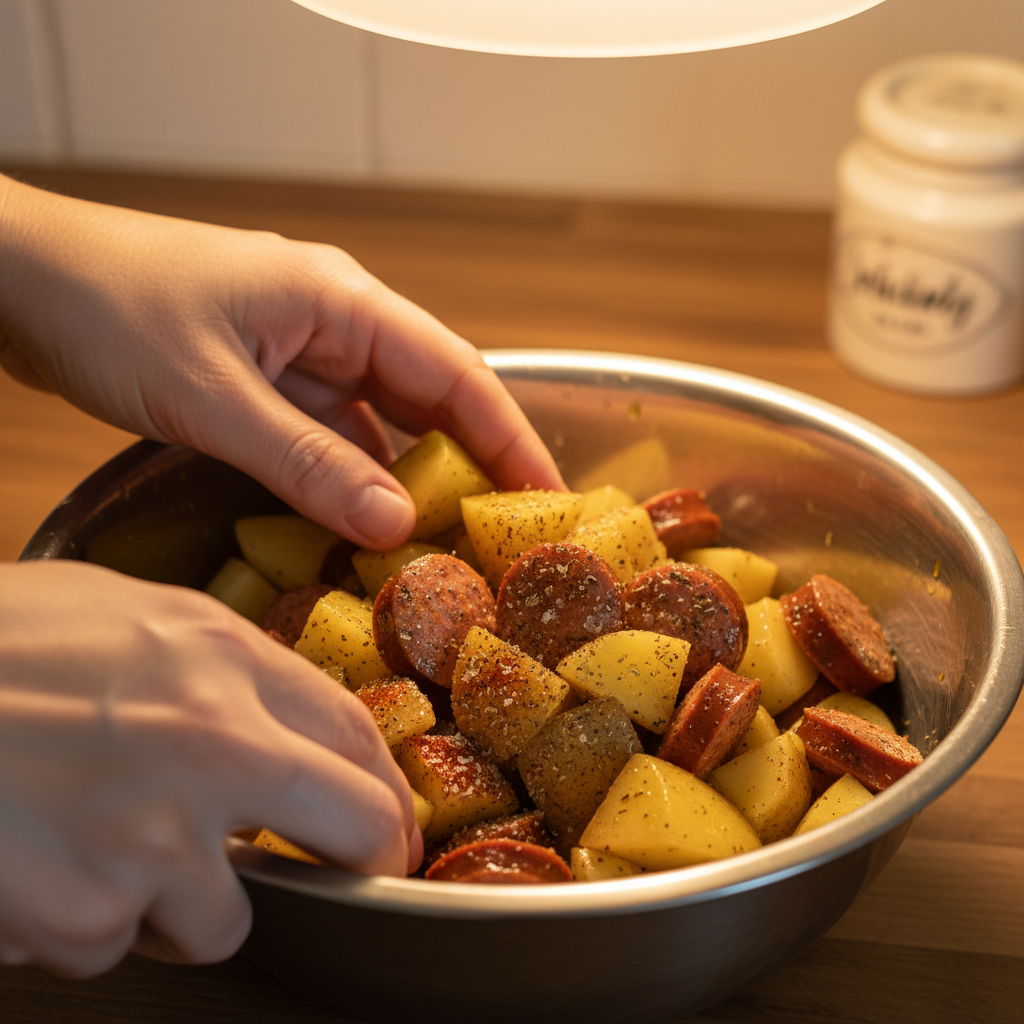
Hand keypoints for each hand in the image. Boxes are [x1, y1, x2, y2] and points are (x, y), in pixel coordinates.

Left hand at [0, 174, 563, 550]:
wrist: (20, 276)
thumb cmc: (108, 307)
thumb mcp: (214, 399)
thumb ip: (307, 465)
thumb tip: (394, 526)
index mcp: (343, 301)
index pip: (457, 372)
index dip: (511, 438)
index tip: (549, 500)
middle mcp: (337, 322)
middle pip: (432, 398)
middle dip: (474, 467)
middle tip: (509, 539)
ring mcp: (302, 351)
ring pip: (383, 421)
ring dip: (413, 479)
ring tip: (451, 546)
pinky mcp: (269, 380)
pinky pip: (333, 435)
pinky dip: (355, 479)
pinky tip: (368, 525)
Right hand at [0, 560, 420, 976]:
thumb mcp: (124, 613)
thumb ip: (220, 667)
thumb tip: (282, 729)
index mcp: (219, 659)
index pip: (356, 732)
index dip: (385, 786)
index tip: (388, 818)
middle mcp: (209, 746)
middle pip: (356, 828)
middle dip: (363, 858)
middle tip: (350, 870)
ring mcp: (152, 839)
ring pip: (216, 918)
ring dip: (170, 901)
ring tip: (97, 843)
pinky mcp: (86, 916)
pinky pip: (110, 946)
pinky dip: (81, 923)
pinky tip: (36, 863)